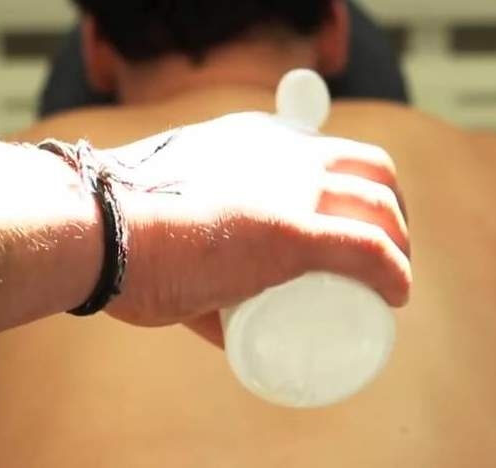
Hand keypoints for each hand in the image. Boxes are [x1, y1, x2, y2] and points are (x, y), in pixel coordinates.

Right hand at [99, 112, 409, 343]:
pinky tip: (398, 295)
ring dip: (400, 247)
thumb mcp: (174, 215)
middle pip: (373, 176)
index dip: (361, 192)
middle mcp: (286, 153)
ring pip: (381, 210)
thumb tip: (223, 318)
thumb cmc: (123, 228)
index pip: (337, 154)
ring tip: (390, 286)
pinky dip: (394, 272)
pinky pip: (369, 248)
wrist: (95, 227)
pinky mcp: (292, 231)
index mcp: (260, 140)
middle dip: (391, 215)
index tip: (359, 232)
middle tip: (380, 262)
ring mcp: (292, 189)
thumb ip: (197, 252)